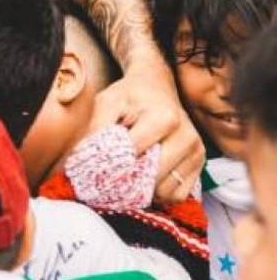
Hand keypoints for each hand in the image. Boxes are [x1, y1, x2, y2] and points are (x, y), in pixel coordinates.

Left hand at [92, 57, 204, 203]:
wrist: (155, 85)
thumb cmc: (128, 95)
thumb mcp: (106, 103)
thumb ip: (95, 130)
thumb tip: (81, 159)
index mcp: (164, 119)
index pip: (134, 156)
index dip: (111, 167)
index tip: (94, 171)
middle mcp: (186, 136)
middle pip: (152, 179)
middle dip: (128, 183)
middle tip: (109, 179)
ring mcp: (196, 151)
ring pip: (166, 192)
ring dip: (144, 190)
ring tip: (128, 175)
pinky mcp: (199, 162)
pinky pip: (178, 194)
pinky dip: (159, 193)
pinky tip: (144, 179)